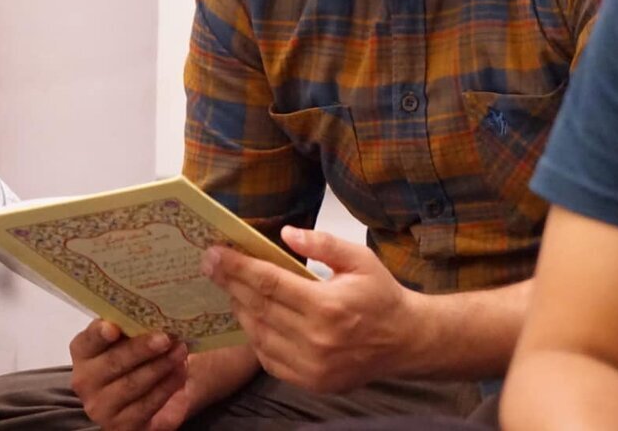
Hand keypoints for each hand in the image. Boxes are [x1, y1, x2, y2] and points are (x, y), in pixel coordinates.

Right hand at [68, 320, 191, 430]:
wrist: (154, 388)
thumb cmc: (140, 352)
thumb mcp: (133, 335)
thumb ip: (134, 325)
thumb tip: (153, 314)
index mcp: (84, 352)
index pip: (88, 340)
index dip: (99, 334)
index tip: (113, 328)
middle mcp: (85, 381)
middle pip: (113, 362)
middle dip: (142, 349)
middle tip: (166, 338)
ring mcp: (102, 407)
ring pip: (132, 385)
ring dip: (160, 367)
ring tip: (180, 351)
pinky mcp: (122, 426)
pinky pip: (147, 406)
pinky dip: (167, 387)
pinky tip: (180, 372)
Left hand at [202, 227, 417, 392]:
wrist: (405, 341)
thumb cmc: (381, 295)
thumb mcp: (360, 259)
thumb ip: (323, 244)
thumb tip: (286, 234)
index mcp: (327, 305)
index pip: (269, 283)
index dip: (237, 267)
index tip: (214, 254)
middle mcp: (315, 339)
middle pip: (258, 308)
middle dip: (231, 284)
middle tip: (212, 265)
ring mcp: (311, 366)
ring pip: (259, 335)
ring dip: (241, 310)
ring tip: (231, 289)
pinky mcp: (309, 382)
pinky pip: (269, 359)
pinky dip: (256, 337)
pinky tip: (253, 318)